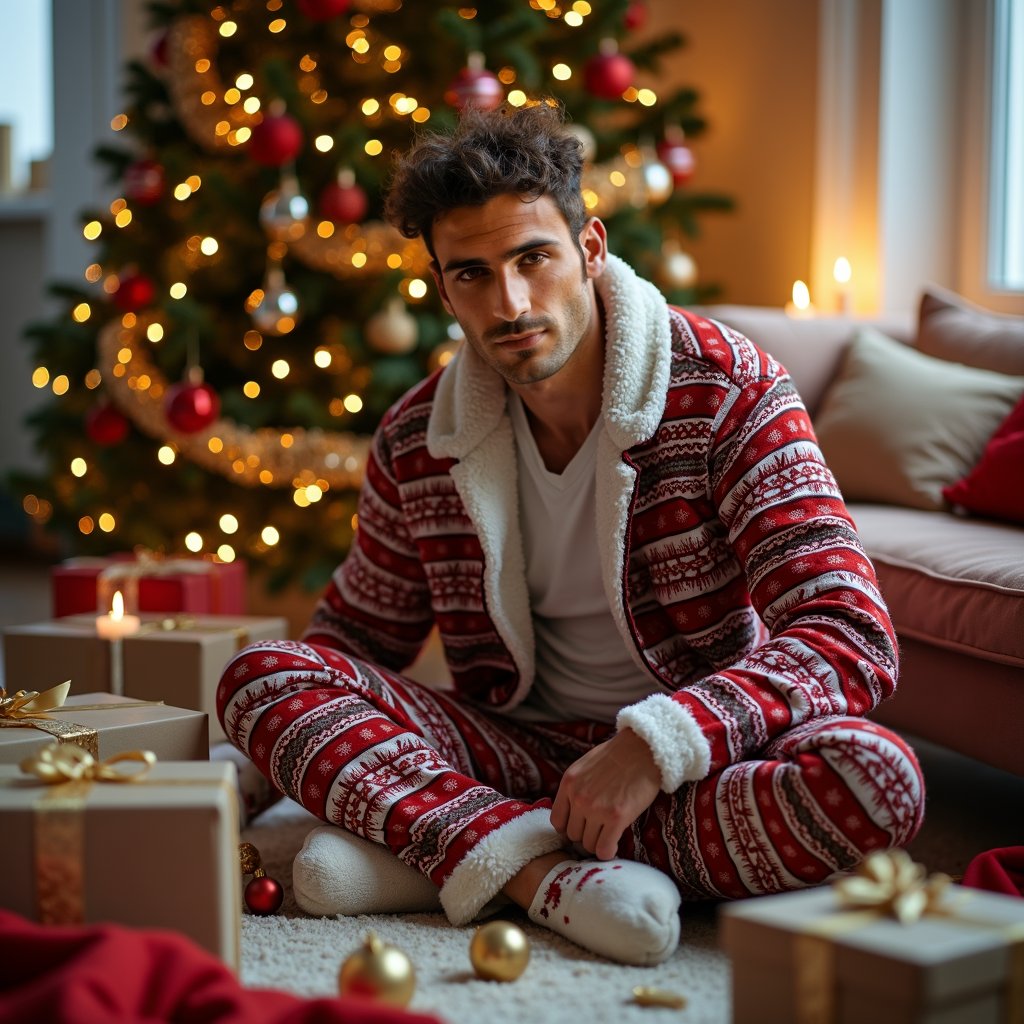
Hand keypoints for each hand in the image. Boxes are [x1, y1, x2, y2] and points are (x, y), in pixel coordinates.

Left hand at [550, 727, 661, 859]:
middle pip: (573, 835)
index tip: (582, 826)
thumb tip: (573, 808)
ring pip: (588, 845)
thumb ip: (576, 786)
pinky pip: (604, 849)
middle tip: (599, 830)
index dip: (569, 827)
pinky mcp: (616, 817)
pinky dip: (608, 851)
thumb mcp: (586, 765)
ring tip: (609, 834)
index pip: (557, 821)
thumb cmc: (618, 755)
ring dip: (598, 843)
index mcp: (569, 783)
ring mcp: (596, 808)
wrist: (643, 748)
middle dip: (586, 835)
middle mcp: (578, 797)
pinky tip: (615, 843)